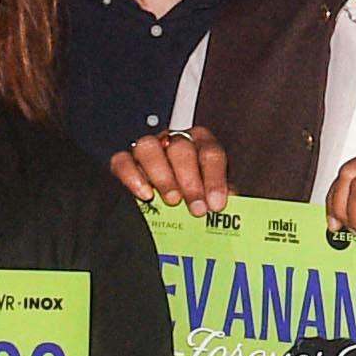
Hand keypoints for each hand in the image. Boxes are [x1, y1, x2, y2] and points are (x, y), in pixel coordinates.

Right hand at [114, 128, 235, 211]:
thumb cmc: (194, 201)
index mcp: (201, 145)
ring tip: (172, 201)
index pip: (210, 153)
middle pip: (180, 148)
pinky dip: (132, 177)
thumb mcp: (210, 199)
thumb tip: (232, 206)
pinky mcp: (124, 161)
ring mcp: (148, 149)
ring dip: (162, 176)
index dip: (214, 179)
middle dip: (190, 180)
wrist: (168, 213)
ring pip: (149, 148)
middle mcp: (174, 141)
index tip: (215, 204)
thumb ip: (220, 199)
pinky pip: (122, 161)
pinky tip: (145, 195)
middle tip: (195, 207)